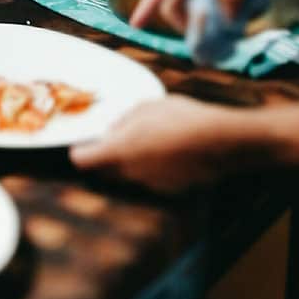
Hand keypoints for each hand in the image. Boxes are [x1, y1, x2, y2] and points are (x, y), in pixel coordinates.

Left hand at [70, 96, 236, 191]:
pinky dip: (149, 168)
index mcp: (118, 151)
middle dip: (103, 157)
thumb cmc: (180, 117)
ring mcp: (148, 185)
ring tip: (146, 141)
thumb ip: (123, 120)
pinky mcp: (167, 191)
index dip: (80, 151)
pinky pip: (148, 180)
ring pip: (126, 176)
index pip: (82, 160)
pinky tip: (166, 151)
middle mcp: (129, 173)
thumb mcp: (146, 107)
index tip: (85, 143)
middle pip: (103, 171)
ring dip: (127, 162)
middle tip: (114, 139)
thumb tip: (112, 130)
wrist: (219, 141)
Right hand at [130, 0, 298, 34]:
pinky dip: (218, 25)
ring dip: (204, 26)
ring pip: (193, 12)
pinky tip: (238, 25)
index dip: (147, 2)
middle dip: (186, 22)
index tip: (136, 24)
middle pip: (176, 4)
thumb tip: (221, 17)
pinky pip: (210, 15)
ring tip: (229, 31)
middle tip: (211, 34)